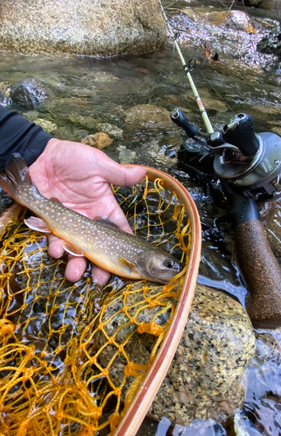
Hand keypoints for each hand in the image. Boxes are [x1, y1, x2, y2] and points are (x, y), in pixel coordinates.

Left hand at [29, 138, 145, 284]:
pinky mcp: (51, 223)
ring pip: (75, 250)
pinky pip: (55, 240)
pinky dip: (55, 247)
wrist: (40, 155)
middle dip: (98, 266)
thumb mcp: (98, 164)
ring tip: (73, 274)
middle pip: (97, 249)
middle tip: (99, 280)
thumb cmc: (72, 158)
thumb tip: (143, 172)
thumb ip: (118, 173)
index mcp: (104, 208)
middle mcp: (89, 220)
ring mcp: (70, 224)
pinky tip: (56, 249)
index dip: (124, 248)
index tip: (130, 266)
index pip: (119, 231)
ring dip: (75, 264)